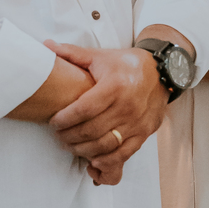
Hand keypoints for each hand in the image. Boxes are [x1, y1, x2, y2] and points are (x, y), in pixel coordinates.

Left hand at [46, 41, 168, 185]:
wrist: (162, 73)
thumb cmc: (127, 65)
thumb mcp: (101, 56)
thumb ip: (72, 54)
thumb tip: (46, 45)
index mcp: (115, 85)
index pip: (83, 109)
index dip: (64, 119)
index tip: (53, 121)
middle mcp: (127, 106)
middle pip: (91, 130)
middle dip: (69, 136)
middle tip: (58, 135)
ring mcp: (137, 123)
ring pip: (105, 146)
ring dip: (83, 150)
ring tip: (70, 145)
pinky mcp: (144, 134)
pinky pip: (123, 155)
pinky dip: (105, 162)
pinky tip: (91, 160)